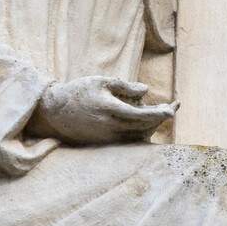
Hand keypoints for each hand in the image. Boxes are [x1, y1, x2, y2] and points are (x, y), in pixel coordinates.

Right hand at [32, 76, 176, 143]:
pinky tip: (143, 120)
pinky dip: (139, 131)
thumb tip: (146, 91)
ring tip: (158, 111)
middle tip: (172, 107)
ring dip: (150, 125)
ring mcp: (106, 138)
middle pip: (142, 127)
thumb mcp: (101, 82)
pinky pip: (127, 139)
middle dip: (159, 118)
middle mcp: (110, 127)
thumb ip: (125, 86)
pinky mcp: (103, 143)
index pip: (141, 115)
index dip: (158, 113)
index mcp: (110, 110)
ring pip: (137, 135)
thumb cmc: (78, 92)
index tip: (172, 109)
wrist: (54, 112)